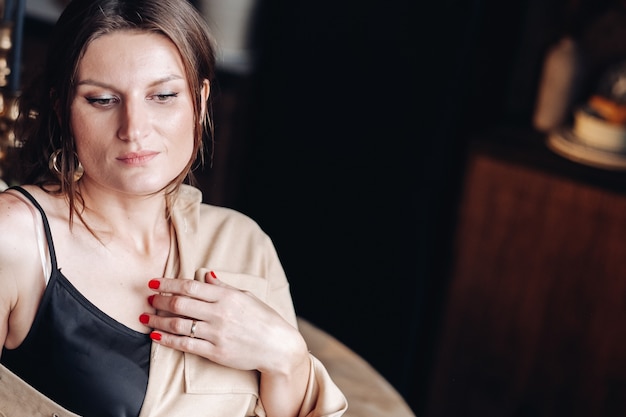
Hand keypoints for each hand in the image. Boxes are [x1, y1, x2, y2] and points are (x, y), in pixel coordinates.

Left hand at [140, 272, 308, 375]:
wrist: (277, 346)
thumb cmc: (264, 319)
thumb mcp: (246, 296)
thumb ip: (223, 287)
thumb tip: (206, 275)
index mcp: (226, 296)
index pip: (190, 286)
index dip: (168, 283)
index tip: (153, 282)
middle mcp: (219, 313)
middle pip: (180, 304)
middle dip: (159, 300)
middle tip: (148, 299)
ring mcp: (216, 333)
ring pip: (178, 324)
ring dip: (158, 319)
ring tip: (146, 317)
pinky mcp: (215, 352)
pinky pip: (185, 344)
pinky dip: (167, 339)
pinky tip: (156, 335)